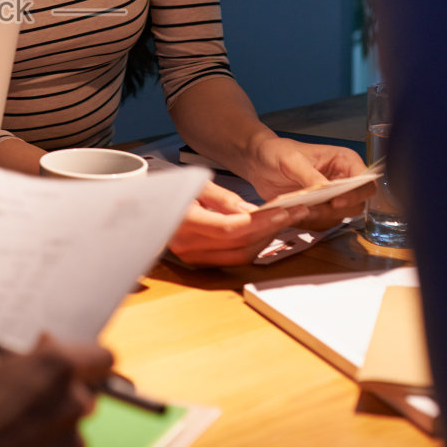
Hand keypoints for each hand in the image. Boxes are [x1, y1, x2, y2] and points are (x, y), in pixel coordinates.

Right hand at [0, 338, 111, 446]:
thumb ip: (28, 363)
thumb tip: (47, 348)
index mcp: (56, 368)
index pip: (99, 357)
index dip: (83, 363)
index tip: (64, 370)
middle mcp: (74, 404)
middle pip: (82, 398)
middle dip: (58, 403)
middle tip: (23, 412)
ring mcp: (73, 445)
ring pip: (70, 434)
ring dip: (49, 436)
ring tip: (9, 446)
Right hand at [166, 179, 310, 265]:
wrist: (151, 206)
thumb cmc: (172, 190)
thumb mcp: (195, 184)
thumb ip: (223, 198)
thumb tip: (251, 211)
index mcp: (183, 221)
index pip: (228, 228)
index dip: (259, 221)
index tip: (282, 210)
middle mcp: (187, 245)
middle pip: (239, 244)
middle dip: (270, 228)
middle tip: (294, 213)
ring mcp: (193, 257)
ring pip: (240, 255)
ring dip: (266, 239)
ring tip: (285, 220)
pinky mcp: (201, 262)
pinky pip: (234, 259)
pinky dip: (254, 246)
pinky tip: (267, 231)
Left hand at [240, 136, 372, 228]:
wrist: (258, 162)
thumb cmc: (277, 151)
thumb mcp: (292, 160)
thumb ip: (310, 175)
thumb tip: (325, 190)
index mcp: (345, 162)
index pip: (365, 183)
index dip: (356, 195)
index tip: (335, 202)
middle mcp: (343, 181)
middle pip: (357, 205)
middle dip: (335, 210)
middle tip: (312, 209)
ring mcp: (332, 197)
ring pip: (339, 217)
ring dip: (320, 218)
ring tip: (298, 210)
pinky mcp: (318, 210)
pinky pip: (322, 224)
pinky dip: (309, 223)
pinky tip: (293, 214)